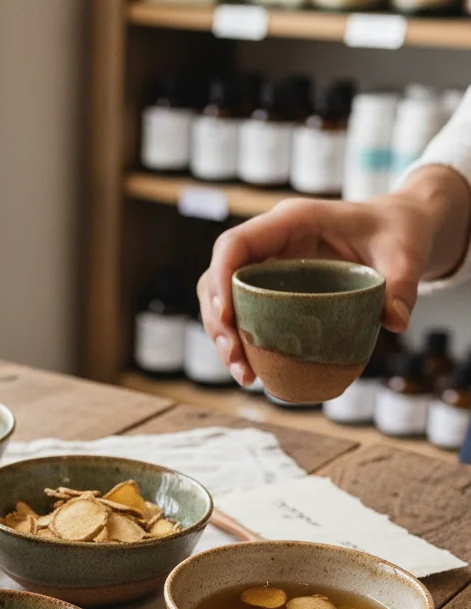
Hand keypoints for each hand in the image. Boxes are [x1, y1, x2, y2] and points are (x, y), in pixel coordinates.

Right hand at [196, 165, 470, 386]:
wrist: (398, 229)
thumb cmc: (397, 232)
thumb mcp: (405, 252)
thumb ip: (402, 284)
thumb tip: (395, 323)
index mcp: (290, 222)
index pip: (234, 245)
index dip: (220, 279)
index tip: (227, 317)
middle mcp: (268, 243)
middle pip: (217, 278)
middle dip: (217, 321)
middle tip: (235, 357)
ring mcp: (265, 266)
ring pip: (221, 299)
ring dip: (223, 338)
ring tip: (243, 374)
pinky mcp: (269, 288)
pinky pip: (240, 312)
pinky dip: (240, 342)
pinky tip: (252, 371)